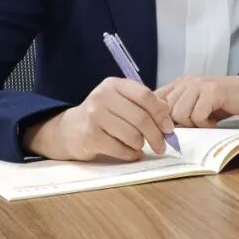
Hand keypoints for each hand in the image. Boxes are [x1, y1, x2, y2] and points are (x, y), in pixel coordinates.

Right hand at [21, 77, 174, 161]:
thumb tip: (167, 114)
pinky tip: (131, 153)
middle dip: (156, 135)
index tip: (169, 128)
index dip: (161, 113)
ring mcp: (94, 116)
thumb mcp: (121, 102)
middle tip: (162, 146)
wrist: (69, 130)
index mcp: (114, 84)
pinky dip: (131, 154)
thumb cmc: (103, 115)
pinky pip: (120, 149)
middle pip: (141, 118)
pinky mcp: (90, 136)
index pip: (145, 95)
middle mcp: (103, 96)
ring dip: (141, 145)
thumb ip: (144, 104)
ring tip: (140, 147)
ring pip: (132, 135)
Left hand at [156, 75, 238, 127]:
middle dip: (178, 125)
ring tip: (205, 122)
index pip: (154, 100)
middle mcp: (186, 82)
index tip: (169, 131)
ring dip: (193, 125)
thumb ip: (177, 109)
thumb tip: (157, 129)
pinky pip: (197, 116)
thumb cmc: (221, 102)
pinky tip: (214, 121)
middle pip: (166, 111)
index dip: (158, 119)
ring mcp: (199, 85)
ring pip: (180, 114)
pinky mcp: (211, 91)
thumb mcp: (195, 104)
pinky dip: (206, 124)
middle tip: (193, 128)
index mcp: (178, 84)